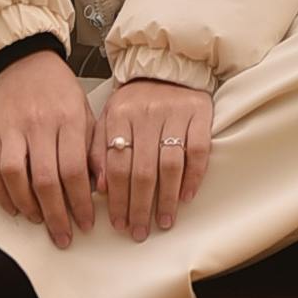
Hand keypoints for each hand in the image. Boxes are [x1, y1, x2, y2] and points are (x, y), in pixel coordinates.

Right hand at [0, 51, 95, 247]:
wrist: (25, 59)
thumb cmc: (60, 91)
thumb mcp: (87, 114)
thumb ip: (95, 150)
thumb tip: (101, 188)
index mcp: (68, 119)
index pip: (74, 170)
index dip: (80, 202)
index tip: (86, 223)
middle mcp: (39, 124)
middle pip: (45, 179)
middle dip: (56, 215)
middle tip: (64, 237)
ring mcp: (12, 128)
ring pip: (14, 175)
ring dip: (27, 206)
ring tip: (40, 221)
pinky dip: (0, 193)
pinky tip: (13, 208)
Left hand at [91, 79, 213, 240]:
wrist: (167, 65)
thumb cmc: (135, 99)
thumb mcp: (109, 118)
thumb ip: (99, 150)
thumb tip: (99, 189)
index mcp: (119, 115)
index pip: (116, 165)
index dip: (117, 198)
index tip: (119, 222)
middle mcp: (146, 114)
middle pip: (142, 171)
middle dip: (139, 207)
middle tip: (139, 231)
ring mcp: (174, 113)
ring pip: (169, 165)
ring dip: (166, 199)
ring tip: (163, 222)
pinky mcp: (199, 114)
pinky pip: (198, 151)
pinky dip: (193, 177)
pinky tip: (186, 197)